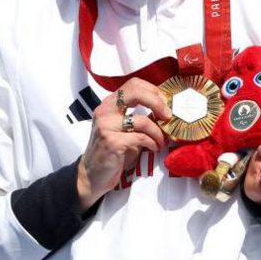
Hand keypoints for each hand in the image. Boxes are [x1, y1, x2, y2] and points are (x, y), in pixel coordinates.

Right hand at [77, 78, 171, 209]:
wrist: (92, 174)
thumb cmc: (113, 151)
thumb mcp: (125, 129)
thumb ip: (140, 118)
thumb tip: (166, 112)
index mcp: (109, 104)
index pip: (133, 84)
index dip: (153, 91)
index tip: (164, 103)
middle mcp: (105, 111)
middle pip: (136, 93)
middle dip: (157, 102)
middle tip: (168, 115)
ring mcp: (106, 126)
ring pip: (142, 120)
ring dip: (158, 132)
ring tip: (161, 141)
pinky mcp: (112, 143)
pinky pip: (141, 138)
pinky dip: (152, 143)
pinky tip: (154, 148)